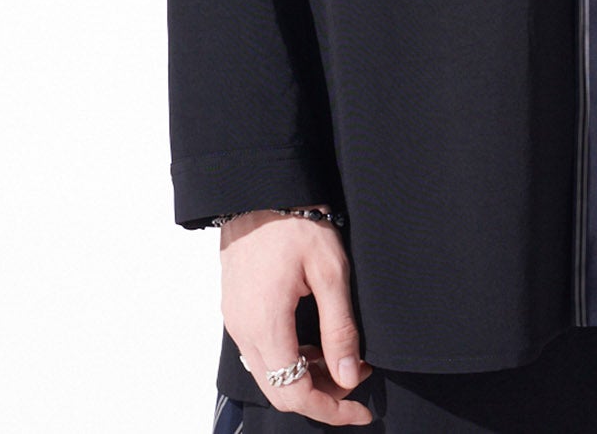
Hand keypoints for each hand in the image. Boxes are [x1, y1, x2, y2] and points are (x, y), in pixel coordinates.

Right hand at [220, 210, 374, 423]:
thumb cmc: (295, 222)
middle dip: (321, 396)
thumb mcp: (330, 271)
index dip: (331, 409)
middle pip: (279, 391)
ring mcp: (236, 320)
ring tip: (342, 359)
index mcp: (265, 325)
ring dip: (305, 378)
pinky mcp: (236, 309)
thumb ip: (340, 328)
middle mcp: (243, 331)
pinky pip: (261, 352)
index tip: (360, 408)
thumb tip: (350, 375)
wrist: (259, 188)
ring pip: (269, 374)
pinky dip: (289, 359)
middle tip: (356, 382)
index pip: (295, 393)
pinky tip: (314, 343)